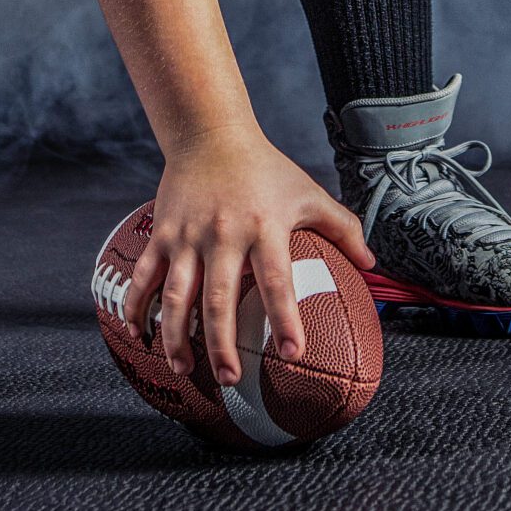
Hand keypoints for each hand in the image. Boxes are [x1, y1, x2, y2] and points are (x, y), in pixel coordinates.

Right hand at [122, 126, 374, 384]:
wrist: (209, 133)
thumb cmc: (265, 168)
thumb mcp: (308, 193)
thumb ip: (343, 227)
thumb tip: (372, 265)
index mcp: (263, 227)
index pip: (276, 279)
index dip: (285, 317)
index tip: (293, 353)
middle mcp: (223, 234)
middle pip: (219, 297)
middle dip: (222, 343)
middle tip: (230, 378)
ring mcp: (187, 235)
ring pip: (177, 293)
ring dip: (177, 335)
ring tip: (185, 369)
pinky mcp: (162, 234)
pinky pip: (145, 276)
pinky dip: (138, 308)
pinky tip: (138, 338)